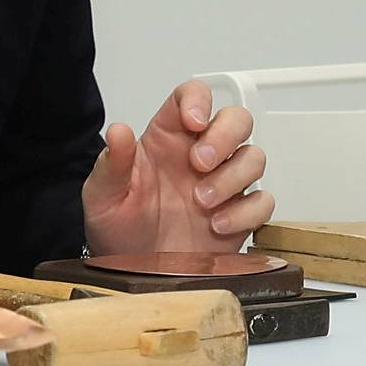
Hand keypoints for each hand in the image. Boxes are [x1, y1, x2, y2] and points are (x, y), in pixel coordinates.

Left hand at [81, 80, 272, 256]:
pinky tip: (217, 224)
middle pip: (236, 119)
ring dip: (233, 177)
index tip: (193, 121)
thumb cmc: (117, 226)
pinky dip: (247, 212)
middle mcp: (199, 155)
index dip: (199, 100)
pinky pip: (263, 201)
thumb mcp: (102, 195)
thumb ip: (112, 163)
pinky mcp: (238, 215)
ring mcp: (222, 184)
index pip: (191, 96)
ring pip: (254, 157)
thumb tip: (118, 131)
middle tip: (200, 163)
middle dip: (225, 136)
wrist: (130, 269)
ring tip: (202, 203)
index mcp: (166, 138)